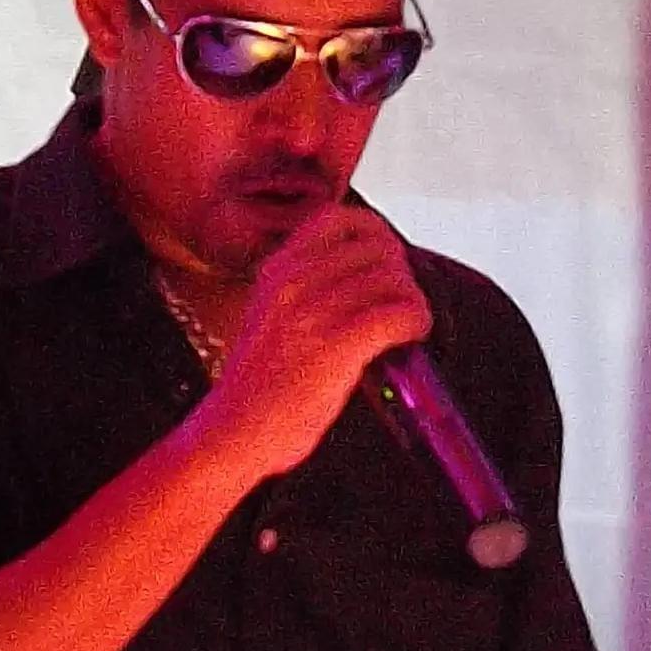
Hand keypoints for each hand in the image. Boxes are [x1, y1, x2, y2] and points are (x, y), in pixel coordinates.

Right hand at [202, 203, 431, 476]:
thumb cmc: (258, 387)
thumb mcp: (268, 316)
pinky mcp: (337, 346)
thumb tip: (363, 280)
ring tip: (408, 326)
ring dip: (412, 300)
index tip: (387, 260)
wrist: (234, 432)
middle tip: (402, 302)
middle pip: (375, 246)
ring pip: (393, 278)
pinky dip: (416, 321)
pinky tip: (411, 337)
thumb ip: (303, 290)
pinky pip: (400, 313)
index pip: (337, 218)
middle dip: (400, 272)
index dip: (375, 234)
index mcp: (277, 270)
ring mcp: (314, 312)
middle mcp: (294, 281)